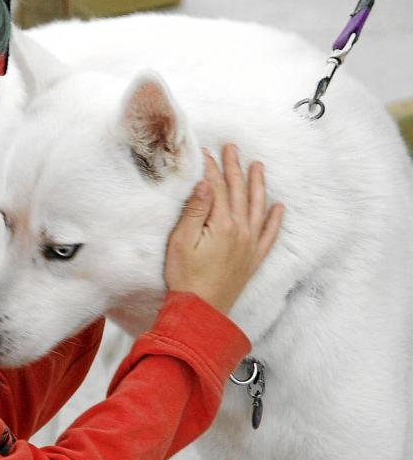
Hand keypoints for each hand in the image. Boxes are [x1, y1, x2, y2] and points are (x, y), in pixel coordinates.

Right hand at [164, 144, 284, 314]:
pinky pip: (270, 234)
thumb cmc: (185, 277)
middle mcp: (241, 231)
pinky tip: (279, 207)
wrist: (201, 311)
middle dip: (235, 168)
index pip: (218, 188)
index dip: (211, 168)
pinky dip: (275, 219)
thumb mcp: (181, 241)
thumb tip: (206, 184)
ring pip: (258, 207)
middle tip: (232, 148)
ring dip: (258, 185)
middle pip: (239, 192)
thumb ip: (195, 210)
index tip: (205, 153)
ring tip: (258, 166)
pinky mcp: (253, 259)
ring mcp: (250, 245)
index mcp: (222, 224)